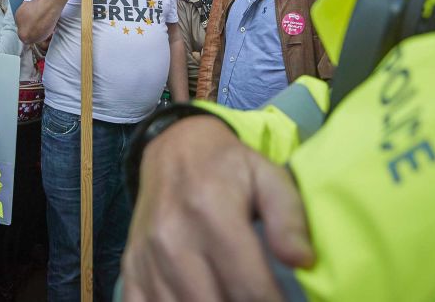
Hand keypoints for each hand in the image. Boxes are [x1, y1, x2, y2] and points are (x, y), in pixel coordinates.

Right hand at [121, 116, 313, 301]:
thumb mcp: (267, 175)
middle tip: (257, 299)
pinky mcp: (131, 267)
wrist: (173, 148)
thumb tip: (302, 261)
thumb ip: (288, 217)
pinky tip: (196, 299)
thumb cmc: (227, 166)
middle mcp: (174, 238)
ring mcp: (148, 257)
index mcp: (212, 212)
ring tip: (231, 298)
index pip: (249, 287)